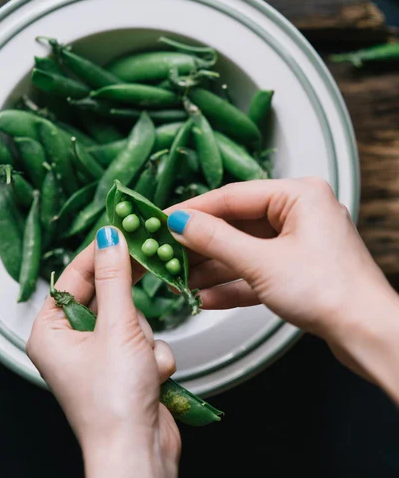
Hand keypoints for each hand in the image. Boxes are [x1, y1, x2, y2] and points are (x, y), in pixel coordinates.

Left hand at [27, 228, 180, 477]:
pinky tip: (152, 376)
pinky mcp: (125, 367)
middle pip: (107, 295)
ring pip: (132, 318)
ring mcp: (100, 355)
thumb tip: (110, 238)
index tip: (122, 226)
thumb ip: (116, 279)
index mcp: (52, 332)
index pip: (74, 276)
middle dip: (128, 305)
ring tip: (143, 361)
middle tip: (149, 263)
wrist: (141, 454)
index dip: (99, 252)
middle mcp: (72, 342)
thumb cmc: (115, 403)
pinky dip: (154, 355)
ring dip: (145, 337)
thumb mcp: (117, 328)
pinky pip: (145, 340)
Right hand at [166, 178, 398, 394]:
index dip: (195, 210)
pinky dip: (233, 284)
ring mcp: (300, 243)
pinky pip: (257, 271)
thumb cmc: (331, 291)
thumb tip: (180, 223)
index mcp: (299, 195)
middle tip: (168, 253)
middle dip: (202, 245)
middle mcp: (300, 213)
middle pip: (237, 224)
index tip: (163, 220)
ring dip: (213, 268)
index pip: (233, 196)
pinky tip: (204, 296)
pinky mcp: (298, 270)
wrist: (369, 336)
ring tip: (180, 280)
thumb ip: (216, 240)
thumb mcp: (261, 263)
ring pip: (245, 250)